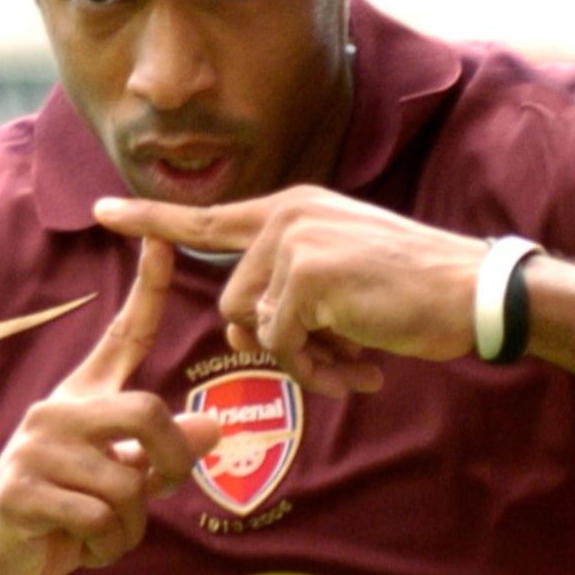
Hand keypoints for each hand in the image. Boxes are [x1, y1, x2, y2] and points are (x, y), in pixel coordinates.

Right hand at [0, 238, 228, 574]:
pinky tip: (81, 551)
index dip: (147, 289)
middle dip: (173, 462)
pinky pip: (99, 517)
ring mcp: (32, 451)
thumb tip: (215, 427)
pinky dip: (108, 548)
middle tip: (164, 492)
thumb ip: (158, 454)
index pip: (121, 336)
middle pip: (147, 410)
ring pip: (128, 480)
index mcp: (79, 402)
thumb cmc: (59, 524)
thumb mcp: (119, 486)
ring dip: (131, 526)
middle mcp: (53, 413)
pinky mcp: (20, 493)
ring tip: (102, 535)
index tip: (164, 240)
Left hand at [94, 186, 485, 394]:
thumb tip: (254, 333)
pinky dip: (314, 364)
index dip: (151, 220)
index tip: (102, 210)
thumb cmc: (413, 291)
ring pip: (253, 326)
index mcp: (293, 210)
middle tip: (333, 359)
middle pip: (232, 303)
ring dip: (298, 359)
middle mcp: (286, 217)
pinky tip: (358, 360)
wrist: (472, 290)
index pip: (207, 219)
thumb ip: (292, 290)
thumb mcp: (344, 273)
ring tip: (350, 360)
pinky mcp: (307, 275)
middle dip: (275, 344)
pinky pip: (280, 342)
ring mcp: (294, 242)